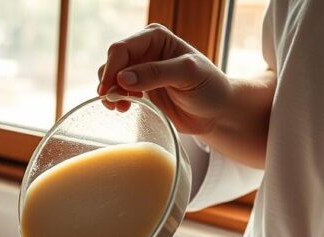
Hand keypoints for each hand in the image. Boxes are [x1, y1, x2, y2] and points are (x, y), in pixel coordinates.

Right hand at [96, 24, 231, 134]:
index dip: (112, 69)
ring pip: (111, 77)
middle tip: (114, 102)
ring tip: (121, 107)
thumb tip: (122, 78)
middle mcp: (145, 50)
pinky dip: (115, 99)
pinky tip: (125, 108)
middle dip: (108, 82)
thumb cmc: (209, 87)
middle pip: (112, 62)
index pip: (122, 49)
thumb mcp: (188, 75)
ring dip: (110, 93)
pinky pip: (116, 90)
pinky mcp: (139, 87)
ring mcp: (141, 69)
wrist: (215, 111)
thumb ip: (156, 73)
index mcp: (156, 37)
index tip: (108, 91)